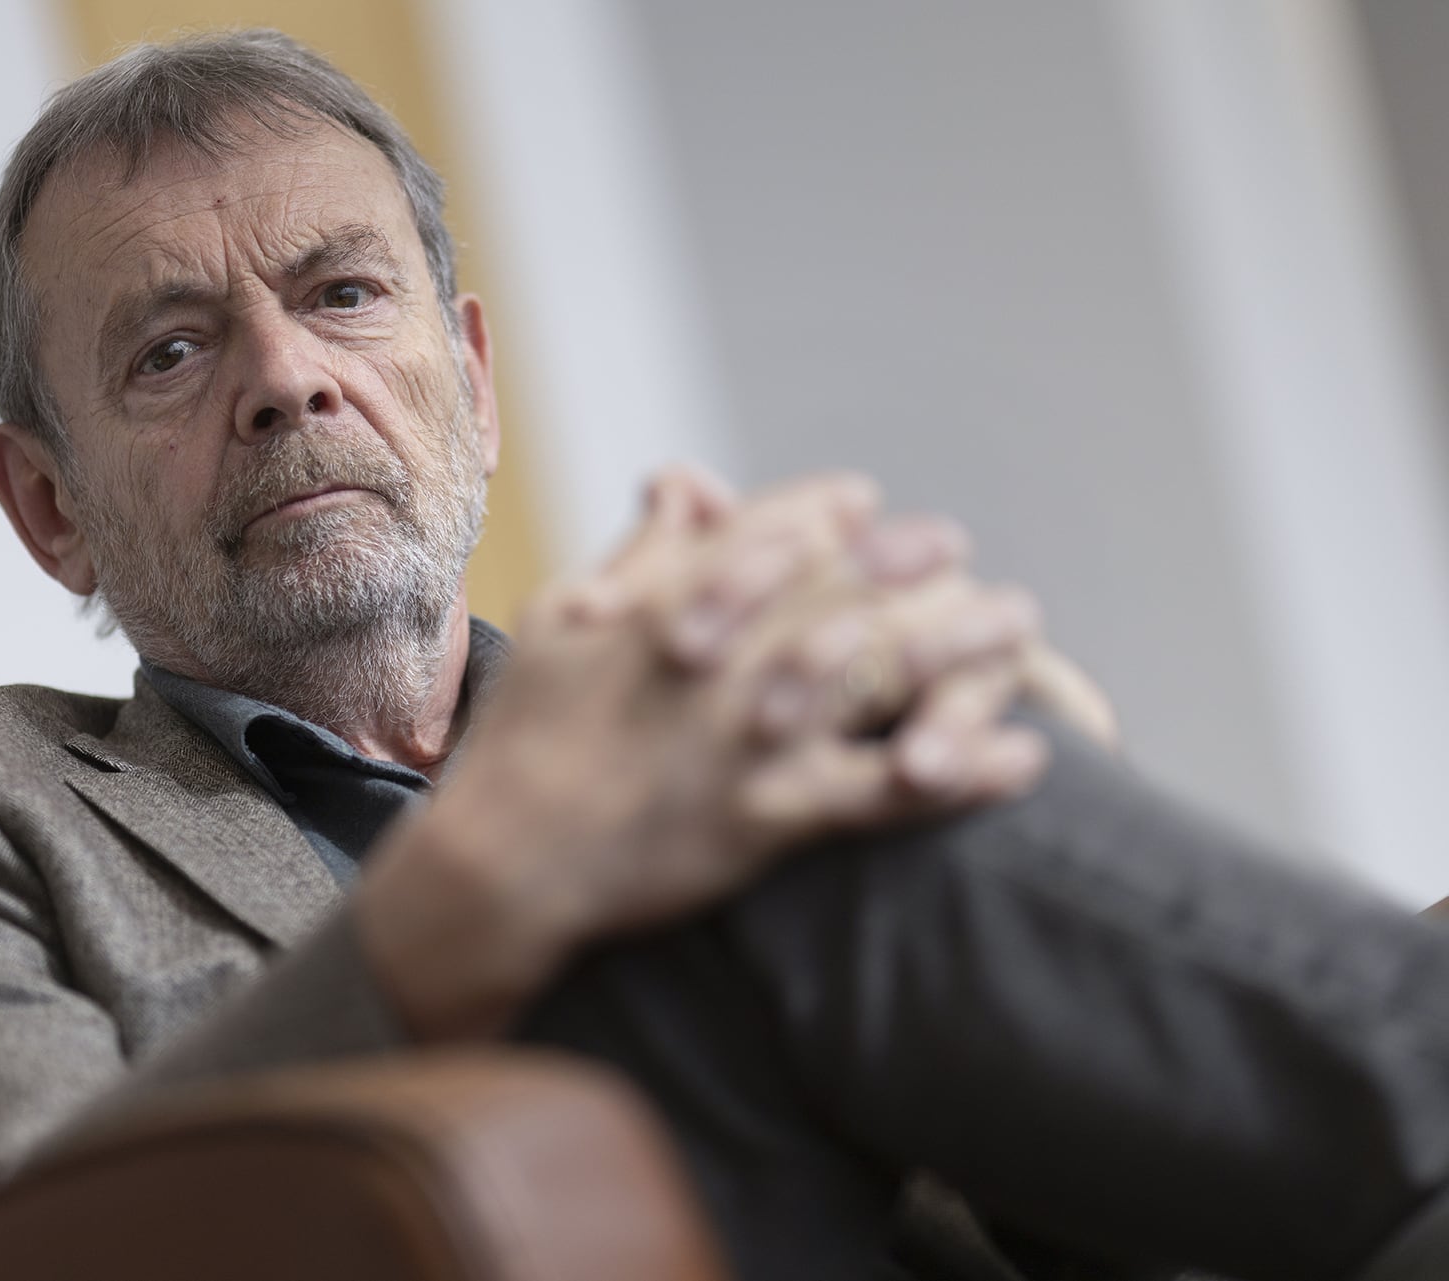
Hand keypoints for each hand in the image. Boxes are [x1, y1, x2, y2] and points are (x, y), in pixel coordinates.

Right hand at [357, 470, 1046, 1039]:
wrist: (504, 867)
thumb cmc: (522, 738)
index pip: (763, 536)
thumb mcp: (559, 622)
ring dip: (957, 643)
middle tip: (954, 547)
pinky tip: (1023, 757)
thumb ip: (638, 554)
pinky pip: (881, 792)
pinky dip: (958, 773)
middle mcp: (719, 666)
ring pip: (874, 676)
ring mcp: (748, 742)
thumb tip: (685, 479)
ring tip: (1019, 624)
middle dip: (904, 563)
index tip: (864, 503)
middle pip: (836, 592)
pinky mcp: (766, 820)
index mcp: (665, 609)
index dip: (820, 513)